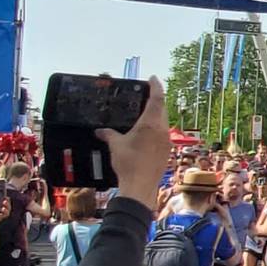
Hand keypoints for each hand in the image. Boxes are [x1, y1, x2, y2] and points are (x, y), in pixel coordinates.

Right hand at [99, 78, 172, 195]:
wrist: (140, 186)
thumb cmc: (128, 163)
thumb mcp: (115, 145)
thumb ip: (108, 134)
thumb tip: (100, 131)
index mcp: (150, 124)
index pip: (157, 98)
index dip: (156, 86)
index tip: (152, 78)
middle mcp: (162, 130)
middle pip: (162, 109)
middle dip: (155, 100)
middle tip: (146, 95)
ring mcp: (166, 141)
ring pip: (163, 121)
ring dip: (156, 115)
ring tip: (144, 113)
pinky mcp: (166, 151)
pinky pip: (162, 133)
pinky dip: (156, 128)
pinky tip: (146, 132)